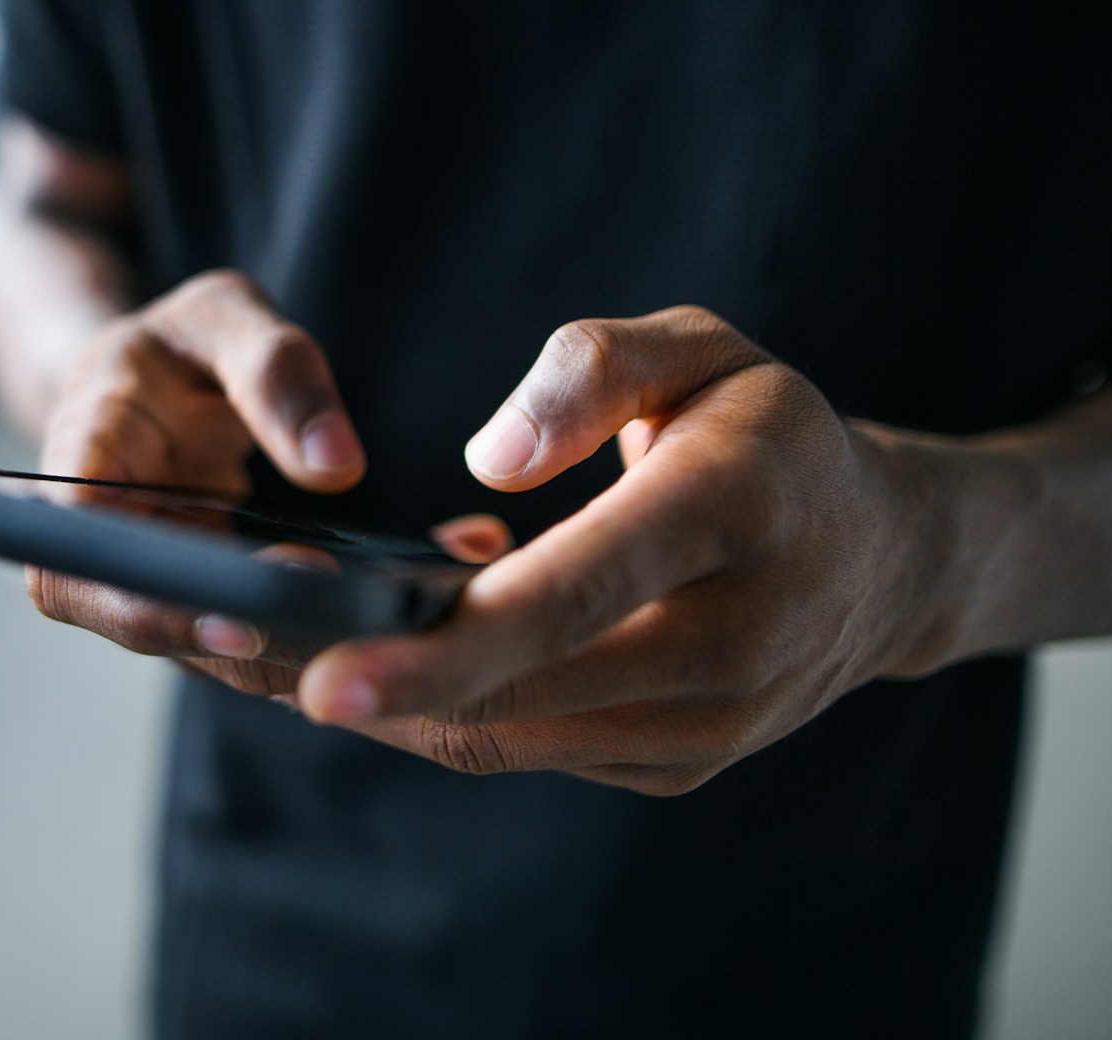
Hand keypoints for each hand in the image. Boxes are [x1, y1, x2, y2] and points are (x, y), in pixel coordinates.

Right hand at [27, 270, 371, 692]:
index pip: (81, 531)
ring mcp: (129, 567)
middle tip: (329, 642)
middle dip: (221, 640)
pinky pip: (217, 639)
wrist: (159, 375)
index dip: (146, 589)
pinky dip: (279, 648)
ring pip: (175, 642)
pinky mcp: (175, 597)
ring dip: (260, 657)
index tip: (244, 618)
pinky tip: (348, 645)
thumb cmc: (186, 342)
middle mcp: (93, 519)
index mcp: (87, 437)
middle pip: (119, 609)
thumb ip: (279, 374)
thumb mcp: (229, 315)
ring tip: (352, 648)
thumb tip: (336, 468)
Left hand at [294, 306, 964, 795]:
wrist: (885, 559)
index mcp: (731, 511)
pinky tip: (353, 668)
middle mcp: (730, 640)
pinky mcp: (678, 764)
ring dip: (380, 709)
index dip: (440, 645)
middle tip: (226, 651)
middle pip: (522, 694)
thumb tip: (484, 463)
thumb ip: (593, 370)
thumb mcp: (702, 347)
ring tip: (254, 658)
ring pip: (511, 739)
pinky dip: (438, 718)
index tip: (322, 675)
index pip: (571, 594)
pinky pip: (533, 750)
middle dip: (366, 685)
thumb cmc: (767, 429)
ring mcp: (710, 724)